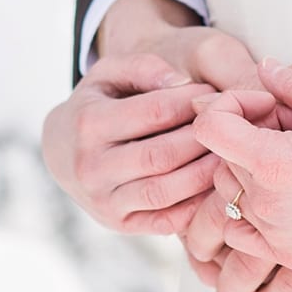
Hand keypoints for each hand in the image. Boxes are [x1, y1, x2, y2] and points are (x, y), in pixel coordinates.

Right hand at [41, 52, 219, 234]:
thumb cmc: (97, 104)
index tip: (215, 95)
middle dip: (204, 140)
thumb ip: (143, 67)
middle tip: (232, 128)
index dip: (192, 102)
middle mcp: (90, 166)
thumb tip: (182, 84)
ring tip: (229, 156)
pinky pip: (165, 221)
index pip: (154, 111)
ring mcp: (103, 200)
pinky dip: (195, 207)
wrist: (60, 151)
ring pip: (164, 191)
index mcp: (88, 123)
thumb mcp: (109, 74)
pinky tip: (215, 186)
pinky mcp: (118, 224)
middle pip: (162, 155)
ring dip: (204, 175)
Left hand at [171, 82, 291, 291]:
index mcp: (276, 164)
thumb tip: (263, 67)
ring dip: (250, 174)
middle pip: (223, 159)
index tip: (266, 105)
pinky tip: (285, 196)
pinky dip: (250, 213)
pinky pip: (241, 234)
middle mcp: (269, 206)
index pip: (209, 127)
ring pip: (232, 195)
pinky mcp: (290, 256)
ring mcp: (277, 237)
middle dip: (247, 138)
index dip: (229, 106)